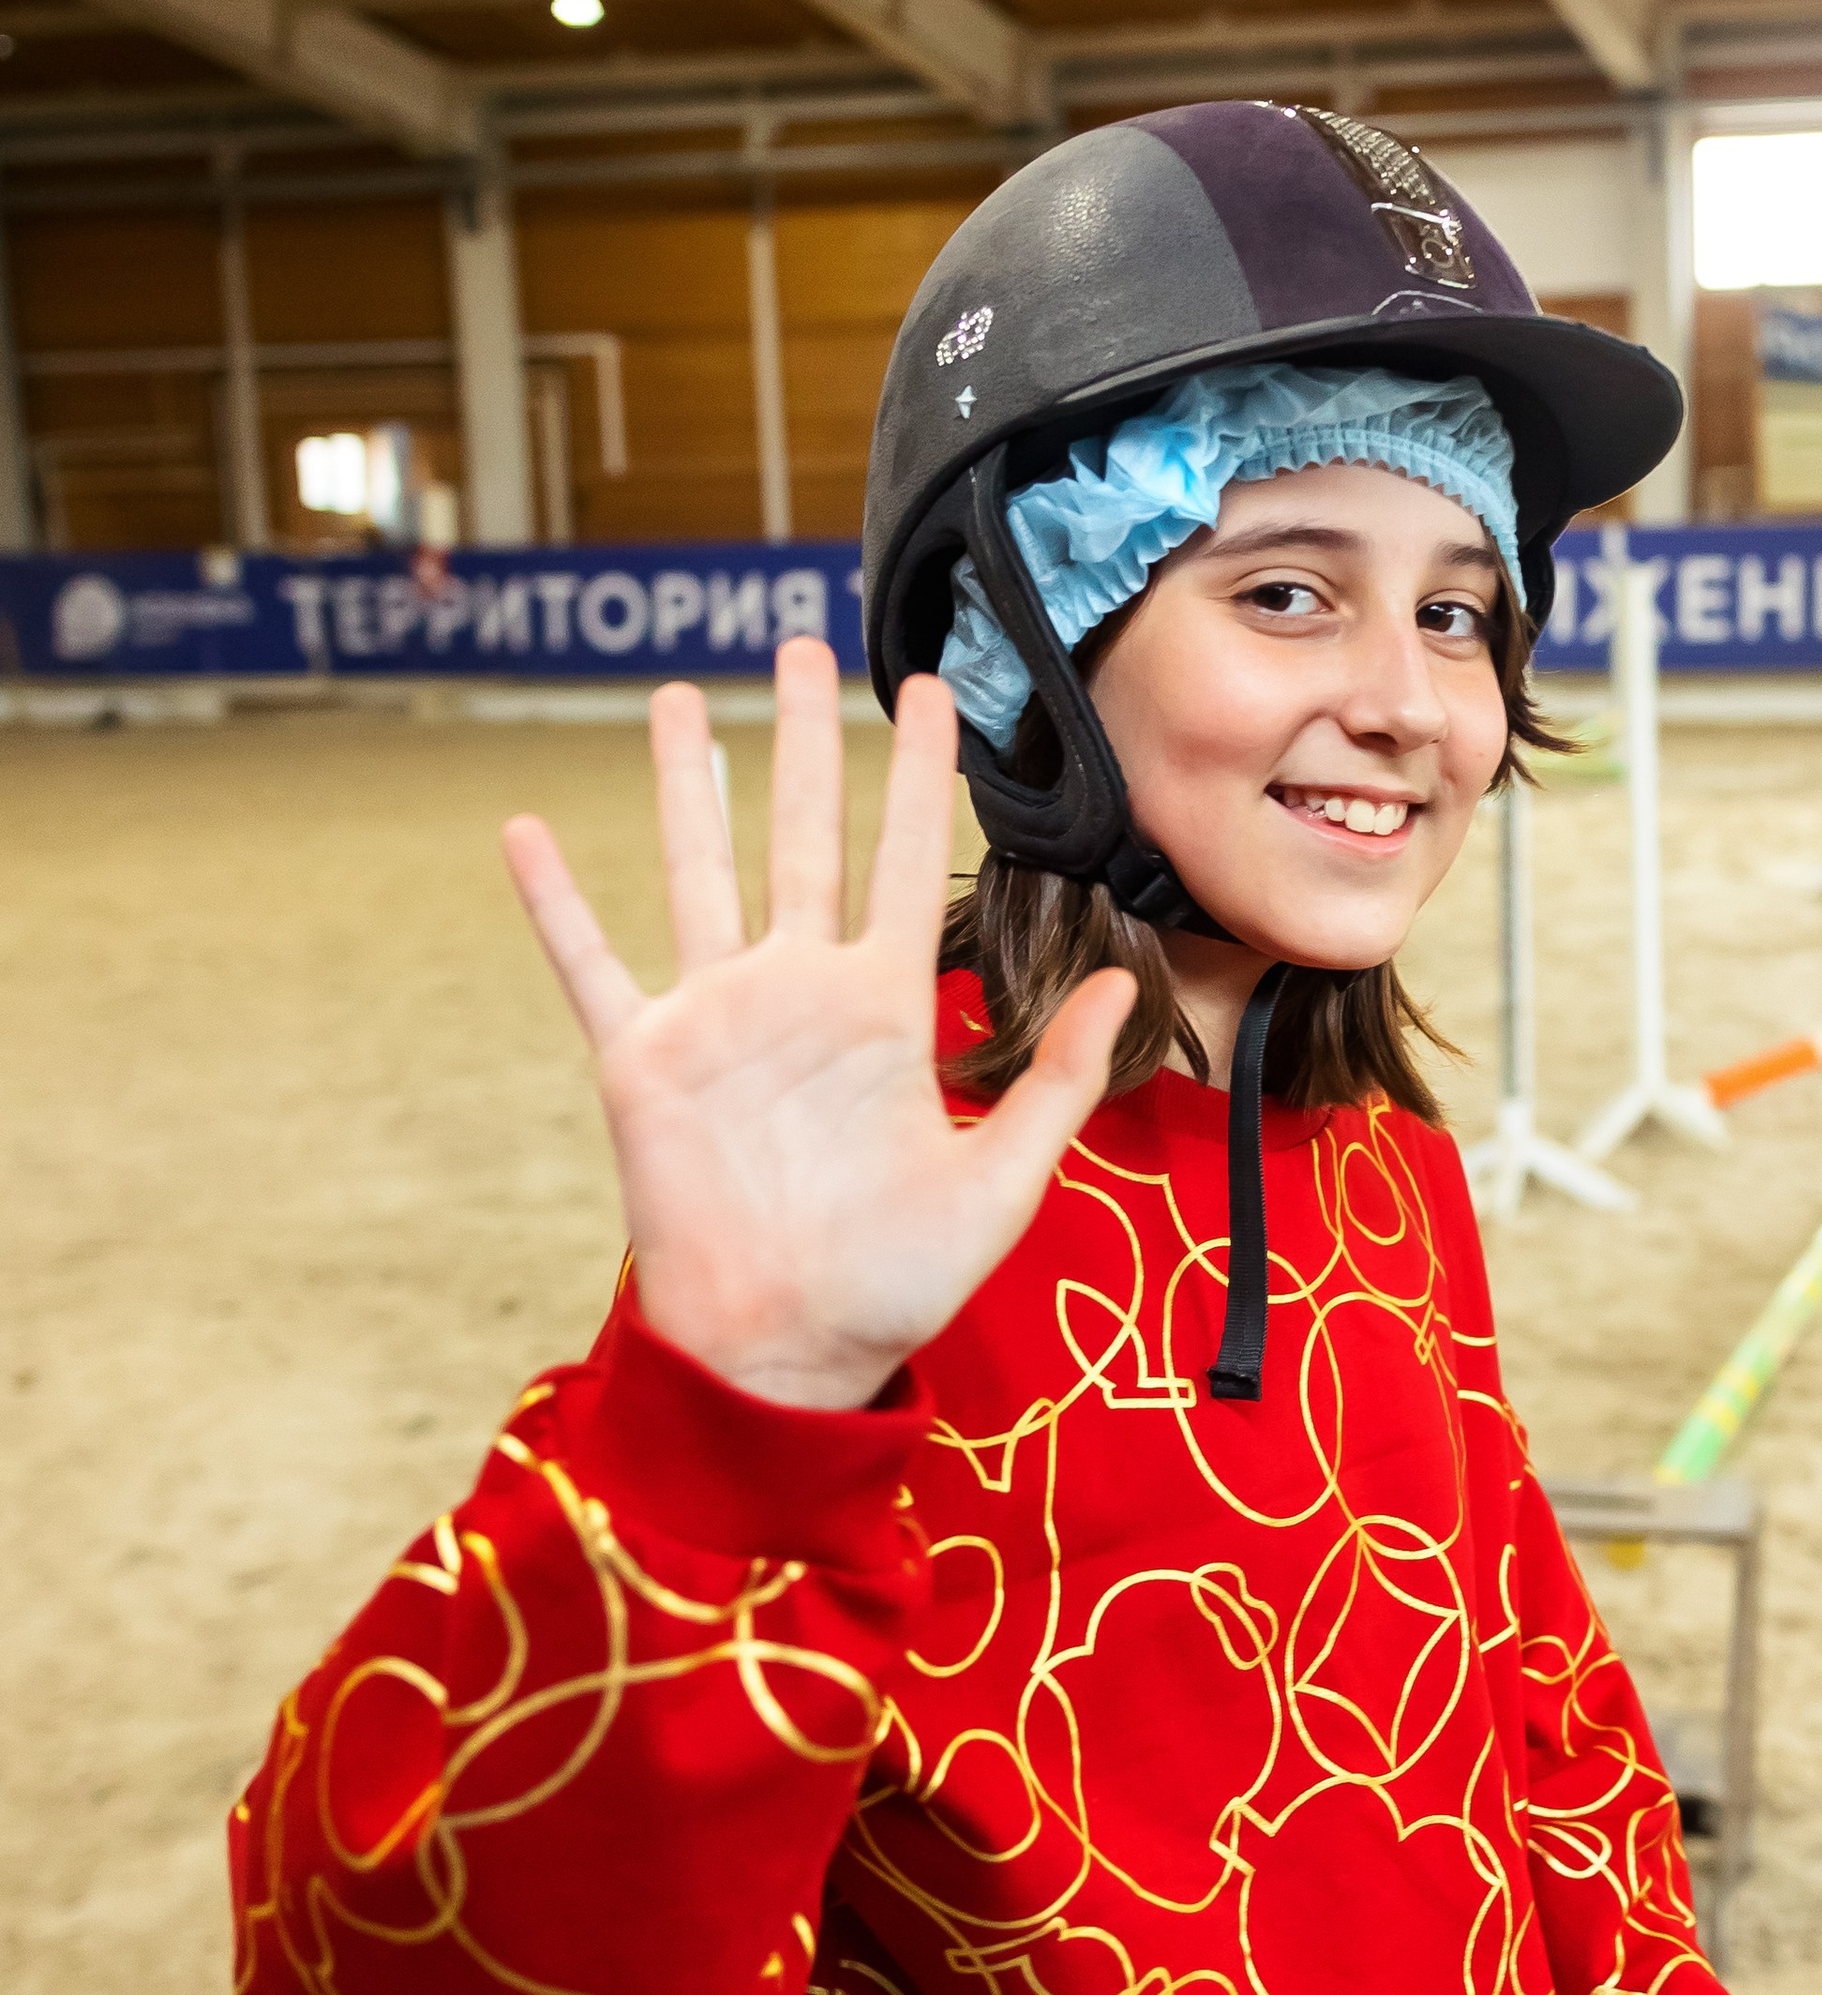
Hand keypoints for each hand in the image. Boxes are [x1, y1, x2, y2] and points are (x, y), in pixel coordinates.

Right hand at [502, 639, 1134, 1413]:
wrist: (791, 1355)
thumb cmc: (895, 1279)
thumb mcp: (1002, 1180)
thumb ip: (1056, 1078)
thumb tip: (1123, 981)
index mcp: (881, 1009)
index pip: (904, 859)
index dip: (915, 774)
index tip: (929, 688)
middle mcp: (797, 992)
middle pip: (801, 834)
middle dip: (803, 738)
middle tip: (802, 640)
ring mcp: (715, 1019)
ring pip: (698, 869)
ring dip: (686, 784)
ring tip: (676, 694)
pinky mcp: (642, 1064)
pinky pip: (591, 969)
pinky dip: (556, 905)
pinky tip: (525, 833)